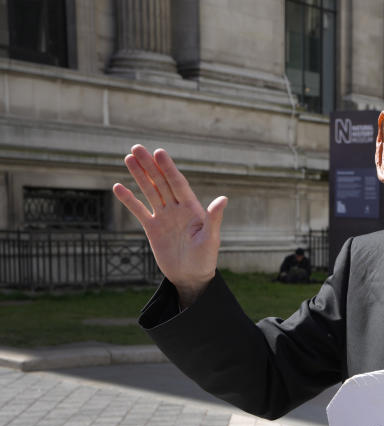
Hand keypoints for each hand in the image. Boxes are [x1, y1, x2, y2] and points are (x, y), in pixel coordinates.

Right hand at [113, 145, 226, 307]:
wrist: (191, 277)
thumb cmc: (205, 259)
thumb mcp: (211, 239)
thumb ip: (214, 218)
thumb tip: (223, 199)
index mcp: (192, 209)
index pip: (178, 184)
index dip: (168, 168)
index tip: (159, 152)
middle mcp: (177, 209)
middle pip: (161, 182)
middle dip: (150, 166)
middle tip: (137, 148)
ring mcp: (164, 217)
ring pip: (150, 192)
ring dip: (139, 176)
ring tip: (128, 158)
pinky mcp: (152, 229)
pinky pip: (139, 211)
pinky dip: (129, 200)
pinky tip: (118, 187)